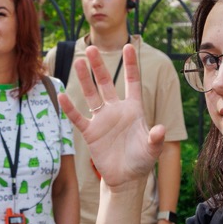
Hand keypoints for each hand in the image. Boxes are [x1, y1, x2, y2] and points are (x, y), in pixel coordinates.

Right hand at [58, 45, 164, 188]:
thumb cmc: (141, 161)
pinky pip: (78, 117)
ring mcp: (102, 120)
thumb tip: (160, 129)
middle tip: (92, 47)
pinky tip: (62, 95)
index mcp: (133, 109)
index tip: (129, 45)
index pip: (132, 82)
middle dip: (99, 66)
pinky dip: (70, 108)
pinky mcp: (91, 132)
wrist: (125, 178)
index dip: (131, 64)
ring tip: (78, 62)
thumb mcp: (152, 149)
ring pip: (91, 95)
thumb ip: (155, 138)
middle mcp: (116, 110)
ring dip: (85, 80)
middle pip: (106, 83)